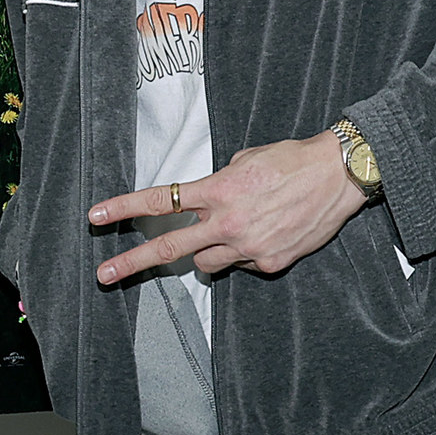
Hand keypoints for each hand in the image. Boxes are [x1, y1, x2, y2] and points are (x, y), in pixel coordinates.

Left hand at [89, 132, 365, 284]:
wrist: (338, 176)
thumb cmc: (291, 160)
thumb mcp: (244, 159)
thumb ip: (217, 183)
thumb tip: (204, 200)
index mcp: (218, 190)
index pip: (160, 202)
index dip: (124, 208)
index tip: (96, 216)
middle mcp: (227, 222)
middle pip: (168, 249)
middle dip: (131, 263)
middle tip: (102, 275)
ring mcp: (248, 247)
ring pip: (206, 263)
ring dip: (207, 252)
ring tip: (234, 230)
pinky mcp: (269, 263)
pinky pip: (241, 264)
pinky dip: (244, 252)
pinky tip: (266, 232)